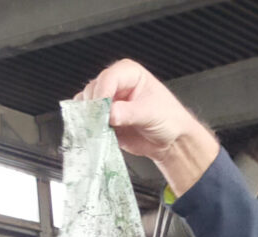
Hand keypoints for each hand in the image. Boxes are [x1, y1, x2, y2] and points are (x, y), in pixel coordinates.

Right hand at [76, 59, 218, 194]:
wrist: (171, 141)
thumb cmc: (169, 119)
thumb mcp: (151, 113)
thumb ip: (129, 113)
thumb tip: (111, 114)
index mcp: (129, 73)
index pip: (108, 78)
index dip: (103, 93)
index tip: (103, 110)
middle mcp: (115, 85)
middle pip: (93, 90)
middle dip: (95, 107)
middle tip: (102, 122)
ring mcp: (108, 102)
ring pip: (87, 104)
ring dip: (90, 117)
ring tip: (101, 129)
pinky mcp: (103, 119)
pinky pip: (88, 120)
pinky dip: (89, 127)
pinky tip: (97, 133)